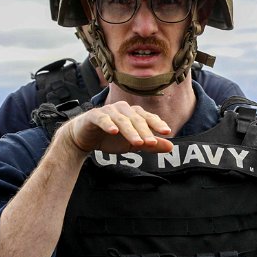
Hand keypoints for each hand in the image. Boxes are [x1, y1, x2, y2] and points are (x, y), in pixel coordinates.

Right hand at [58, 101, 174, 154]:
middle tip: (152, 143)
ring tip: (137, 143)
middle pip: (136, 119)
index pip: (148, 117)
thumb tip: (171, 147)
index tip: (167, 132)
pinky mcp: (94, 116)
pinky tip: (113, 131)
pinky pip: (102, 118)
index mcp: (134, 114)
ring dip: (130, 131)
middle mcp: (123, 109)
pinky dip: (108, 124)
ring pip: (122, 120)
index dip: (157, 124)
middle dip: (145, 131)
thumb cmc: (111, 138)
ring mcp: (108, 111)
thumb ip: (151, 145)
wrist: (85, 137)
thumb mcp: (133, 144)